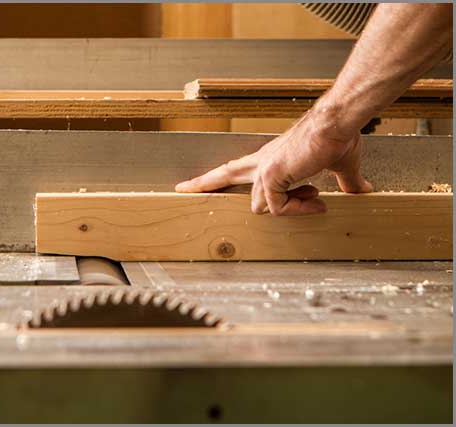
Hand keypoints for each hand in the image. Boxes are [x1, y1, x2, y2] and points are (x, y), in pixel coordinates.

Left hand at [175, 107, 372, 215]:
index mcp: (271, 157)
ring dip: (289, 209)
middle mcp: (262, 162)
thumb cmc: (337, 137)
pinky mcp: (272, 174)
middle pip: (223, 174)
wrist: (339, 123)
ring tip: (315, 201)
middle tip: (180, 189)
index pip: (236, 168)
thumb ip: (344, 182)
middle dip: (202, 184)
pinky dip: (298, 210)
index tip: (204, 183)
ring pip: (260, 205)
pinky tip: (316, 202)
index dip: (220, 177)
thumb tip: (361, 190)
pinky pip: (278, 207)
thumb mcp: (338, 166)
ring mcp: (265, 168)